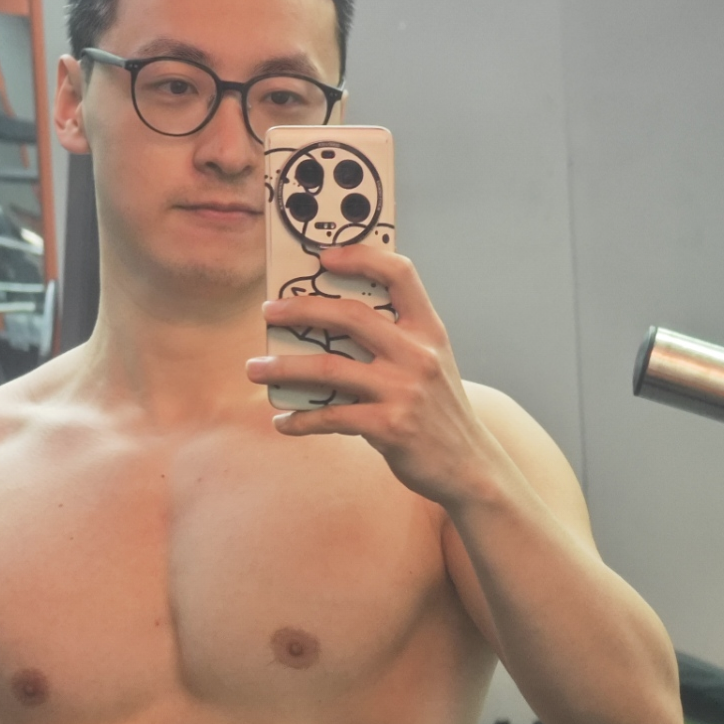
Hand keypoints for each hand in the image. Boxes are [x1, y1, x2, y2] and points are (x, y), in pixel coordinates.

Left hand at [246, 246, 503, 509]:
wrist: (469, 466)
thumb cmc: (437, 411)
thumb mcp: (429, 364)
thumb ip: (395, 340)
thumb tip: (327, 325)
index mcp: (429, 330)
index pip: (399, 274)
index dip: (361, 257)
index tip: (323, 257)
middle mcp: (418, 354)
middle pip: (350, 316)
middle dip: (301, 309)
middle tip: (268, 311)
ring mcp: (403, 391)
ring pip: (329, 369)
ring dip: (284, 367)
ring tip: (254, 368)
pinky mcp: (389, 427)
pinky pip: (331, 417)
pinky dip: (301, 420)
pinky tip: (282, 421)